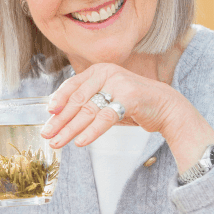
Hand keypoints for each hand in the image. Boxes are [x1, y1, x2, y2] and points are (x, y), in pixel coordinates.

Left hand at [41, 63, 176, 146]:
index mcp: (98, 71)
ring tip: (58, 142)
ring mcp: (118, 84)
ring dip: (70, 129)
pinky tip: (80, 142)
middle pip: (77, 100)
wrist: (166, 106)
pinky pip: (105, 118)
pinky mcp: (129, 98)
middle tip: (48, 134)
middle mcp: (106, 73)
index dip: (58, 100)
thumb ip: (87, 101)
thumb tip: (58, 115)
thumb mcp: (107, 98)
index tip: (48, 114)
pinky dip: (91, 132)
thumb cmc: (133, 103)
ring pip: (88, 111)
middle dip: (60, 120)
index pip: (72, 85)